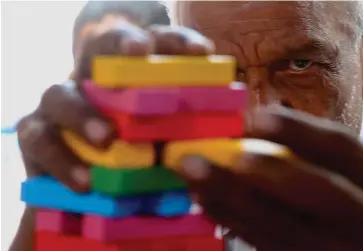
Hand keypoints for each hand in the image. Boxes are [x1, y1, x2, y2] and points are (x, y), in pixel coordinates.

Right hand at [16, 23, 213, 191]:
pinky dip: (60, 160)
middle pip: (100, 47)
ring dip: (82, 112)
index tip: (203, 51)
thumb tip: (231, 132)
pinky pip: (39, 140)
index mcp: (130, 72)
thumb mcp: (164, 130)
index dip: (179, 43)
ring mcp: (61, 103)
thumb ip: (188, 124)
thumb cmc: (136, 145)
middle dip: (121, 44)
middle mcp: (93, 78)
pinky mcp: (36, 134)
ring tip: (105, 137)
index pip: (157, 43)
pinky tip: (84, 182)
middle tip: (138, 53)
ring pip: (59, 93)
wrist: (86, 173)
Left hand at [178, 107, 362, 250]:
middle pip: (315, 189)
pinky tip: (205, 198)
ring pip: (279, 222)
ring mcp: (335, 248)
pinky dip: (229, 218)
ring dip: (230, 195)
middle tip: (228, 154)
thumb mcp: (347, 175)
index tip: (256, 116)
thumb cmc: (348, 202)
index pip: (340, 145)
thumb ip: (309, 151)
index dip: (297, 128)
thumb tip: (249, 123)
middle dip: (266, 168)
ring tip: (195, 172)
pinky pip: (262, 243)